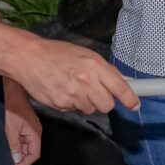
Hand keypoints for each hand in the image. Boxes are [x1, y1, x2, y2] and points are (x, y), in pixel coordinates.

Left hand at [2, 76, 41, 164]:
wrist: (11, 91)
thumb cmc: (11, 107)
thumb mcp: (11, 129)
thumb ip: (14, 145)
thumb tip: (16, 159)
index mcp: (35, 133)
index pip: (34, 154)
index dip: (24, 162)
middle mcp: (35, 131)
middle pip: (31, 151)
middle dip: (20, 157)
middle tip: (7, 161)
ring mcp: (30, 128)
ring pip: (26, 145)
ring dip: (17, 151)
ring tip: (5, 153)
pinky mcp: (24, 125)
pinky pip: (22, 139)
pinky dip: (15, 144)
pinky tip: (7, 144)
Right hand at [4, 34, 139, 114]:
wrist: (28, 58)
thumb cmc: (59, 53)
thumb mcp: (87, 55)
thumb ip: (107, 70)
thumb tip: (125, 82)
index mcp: (95, 66)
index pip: (119, 87)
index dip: (130, 99)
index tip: (135, 105)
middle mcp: (85, 81)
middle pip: (106, 105)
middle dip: (105, 102)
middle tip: (97, 93)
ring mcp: (72, 94)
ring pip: (91, 109)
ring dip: (87, 102)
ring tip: (75, 88)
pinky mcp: (59, 104)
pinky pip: (74, 110)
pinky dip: (72, 104)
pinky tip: (64, 91)